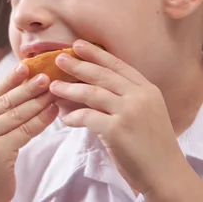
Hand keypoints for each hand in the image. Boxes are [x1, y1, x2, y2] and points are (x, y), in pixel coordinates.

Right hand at [0, 64, 58, 201]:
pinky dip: (41, 120)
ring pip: (16, 114)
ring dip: (37, 101)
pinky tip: (52, 113)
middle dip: (27, 87)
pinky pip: (24, 131)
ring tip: (53, 91)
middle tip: (46, 75)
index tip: (26, 66)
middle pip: (5, 101)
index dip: (10, 79)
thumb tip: (18, 89)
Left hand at [50, 40, 188, 198]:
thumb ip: (125, 97)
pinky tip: (65, 119)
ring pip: (91, 93)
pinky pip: (87, 116)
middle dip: (78, 65)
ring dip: (69, 89)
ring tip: (54, 87)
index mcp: (147, 90)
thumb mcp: (145, 112)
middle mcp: (139, 97)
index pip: (118, 65)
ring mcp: (129, 112)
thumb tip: (91, 86)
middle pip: (102, 75)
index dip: (96, 54)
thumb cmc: (151, 146)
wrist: (165, 174)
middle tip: (58, 59)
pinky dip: (73, 117)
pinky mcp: (116, 129)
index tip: (78, 44)